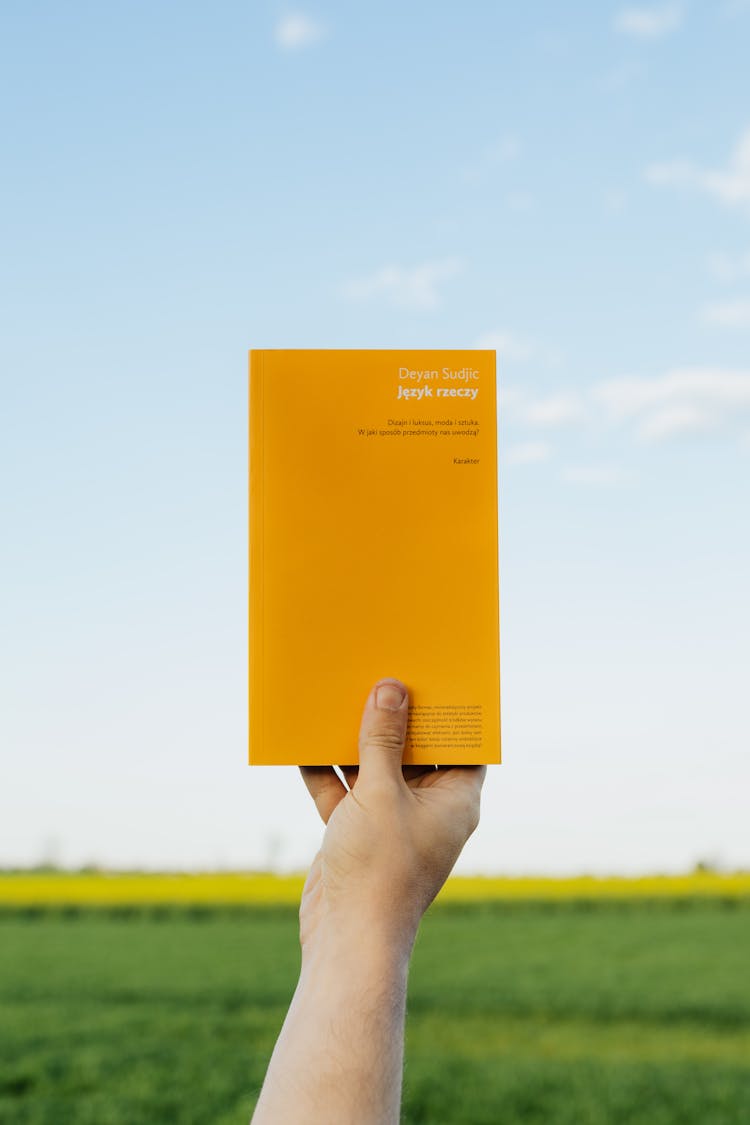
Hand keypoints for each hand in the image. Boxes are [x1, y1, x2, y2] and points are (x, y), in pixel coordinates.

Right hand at [300, 677, 485, 959]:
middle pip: (414, 750)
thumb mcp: (381, 792)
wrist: (346, 940)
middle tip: (379, 670)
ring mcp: (390, 821)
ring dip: (356, 739)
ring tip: (339, 694)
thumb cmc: (380, 868)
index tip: (434, 673)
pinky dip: (326, 769)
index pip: (462, 744)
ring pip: (374, 768)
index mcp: (454, 799)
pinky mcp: (356, 832)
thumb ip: (384, 739)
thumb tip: (392, 688)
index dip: (450, 710)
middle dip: (394, 716)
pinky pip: (343, 790)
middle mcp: (426, 808)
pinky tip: (304, 738)